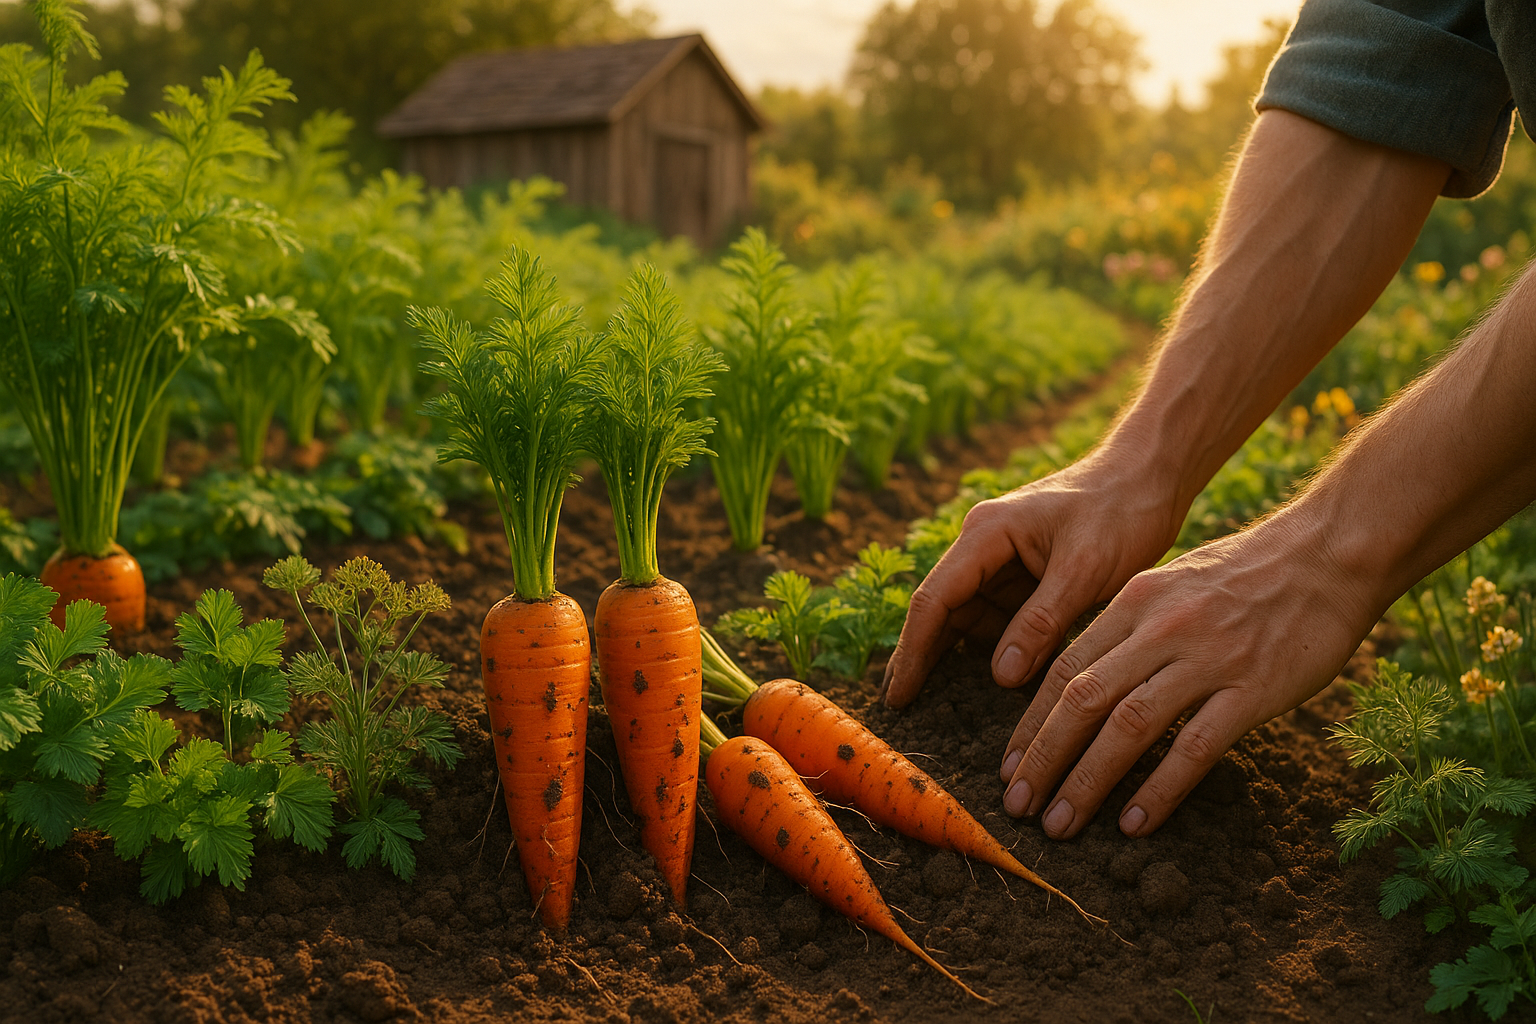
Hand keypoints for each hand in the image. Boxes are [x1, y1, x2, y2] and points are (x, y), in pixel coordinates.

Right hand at [879, 450, 1181, 707]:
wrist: (1153, 475)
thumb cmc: (1121, 510)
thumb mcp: (1084, 569)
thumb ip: (1041, 622)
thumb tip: (1000, 677)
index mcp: (987, 533)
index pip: (935, 598)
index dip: (913, 651)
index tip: (898, 696)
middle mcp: (986, 545)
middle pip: (945, 609)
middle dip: (925, 656)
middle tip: (904, 708)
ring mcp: (1006, 559)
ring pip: (974, 617)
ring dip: (967, 656)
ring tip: (946, 704)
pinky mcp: (1029, 573)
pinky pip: (1004, 616)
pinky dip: (1003, 647)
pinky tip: (1000, 681)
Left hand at [1000, 512, 1379, 839]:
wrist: (1328, 555)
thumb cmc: (1246, 575)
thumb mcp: (1171, 584)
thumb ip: (1128, 627)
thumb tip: (1085, 682)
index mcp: (1134, 602)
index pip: (1064, 669)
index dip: (1030, 723)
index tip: (1009, 765)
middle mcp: (1161, 629)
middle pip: (1082, 700)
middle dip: (1043, 758)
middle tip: (1019, 804)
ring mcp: (1207, 659)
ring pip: (1128, 726)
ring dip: (1087, 781)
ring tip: (1062, 823)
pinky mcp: (1253, 689)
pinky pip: (1195, 746)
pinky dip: (1159, 788)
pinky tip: (1134, 823)